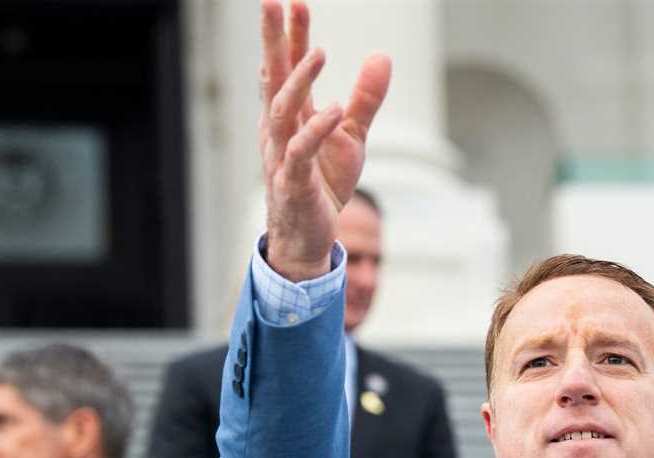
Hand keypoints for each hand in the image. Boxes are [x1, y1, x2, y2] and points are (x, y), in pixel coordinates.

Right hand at [257, 0, 390, 279]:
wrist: (310, 237)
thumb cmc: (323, 186)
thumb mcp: (351, 136)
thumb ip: (365, 98)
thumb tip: (381, 56)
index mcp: (290, 116)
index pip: (286, 67)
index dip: (290, 35)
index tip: (294, 2)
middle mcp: (278, 130)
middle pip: (272, 77)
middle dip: (273, 40)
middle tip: (272, 2)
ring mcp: (281, 155)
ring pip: (281, 110)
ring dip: (298, 80)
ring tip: (318, 51)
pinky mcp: (293, 182)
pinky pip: (300, 152)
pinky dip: (316, 130)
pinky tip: (334, 110)